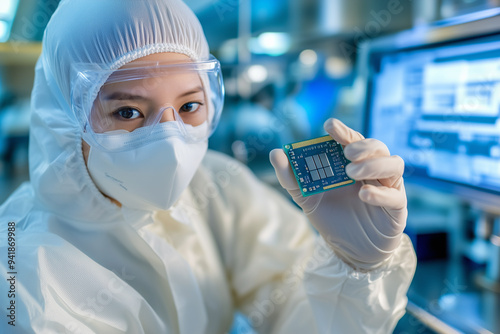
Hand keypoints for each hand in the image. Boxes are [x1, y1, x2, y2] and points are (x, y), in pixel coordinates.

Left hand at [270, 118, 406, 269]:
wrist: (349, 250)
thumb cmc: (332, 217)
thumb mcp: (306, 198)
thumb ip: (291, 177)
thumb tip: (275, 153)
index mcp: (353, 163)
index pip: (352, 140)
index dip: (344, 131)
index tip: (330, 125)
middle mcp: (372, 171)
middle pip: (377, 147)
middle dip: (362, 145)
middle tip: (346, 152)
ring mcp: (387, 187)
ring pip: (394, 164)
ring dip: (374, 164)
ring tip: (351, 171)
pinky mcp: (396, 208)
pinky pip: (396, 195)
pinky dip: (380, 192)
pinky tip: (364, 194)